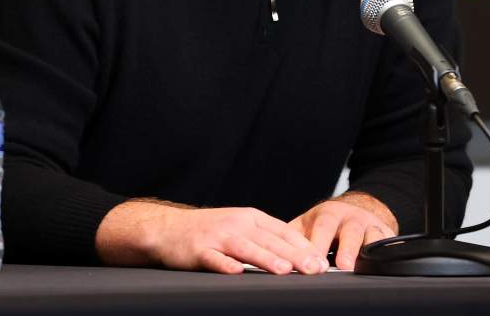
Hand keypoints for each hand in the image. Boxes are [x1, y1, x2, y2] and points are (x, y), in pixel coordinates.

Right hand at [96, 200, 329, 274]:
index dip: (302, 246)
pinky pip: (214, 258)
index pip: (282, 231)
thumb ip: (264, 238)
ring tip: (283, 269)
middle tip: (313, 269)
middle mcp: (236, 224)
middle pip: (269, 240)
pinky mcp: (199, 250)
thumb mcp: (239, 226)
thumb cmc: (209, 231)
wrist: (168, 229)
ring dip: (265, 258)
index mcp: (249, 217)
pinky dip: (225, 265)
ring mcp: (217, 236)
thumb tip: (299, 256)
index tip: (321, 261)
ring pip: (245, 248)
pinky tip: (237, 272)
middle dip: (293, 255)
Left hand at [288, 192, 397, 269]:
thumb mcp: (308, 223)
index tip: (307, 261)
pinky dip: (385, 250)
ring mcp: (368, 225)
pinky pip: (387, 242)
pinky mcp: (384, 233)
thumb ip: (292, 237)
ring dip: (361, 251)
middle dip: (342, 248)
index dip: (315, 245)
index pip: (320, 228)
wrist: (361, 208)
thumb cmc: (328, 223)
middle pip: (345, 232)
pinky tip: (381, 262)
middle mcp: (348, 218)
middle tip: (337, 265)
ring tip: (353, 266)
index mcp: (326, 214)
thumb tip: (272, 254)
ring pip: (367, 237)